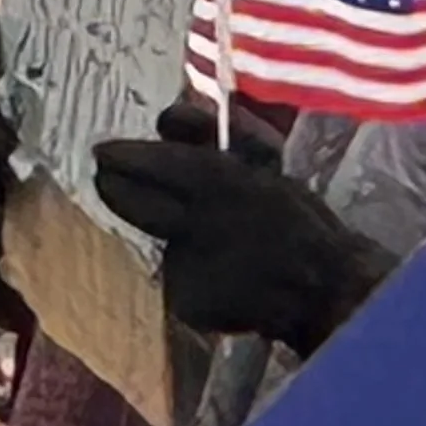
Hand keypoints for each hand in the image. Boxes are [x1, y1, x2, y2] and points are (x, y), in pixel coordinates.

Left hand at [92, 134, 388, 354]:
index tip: (102, 151)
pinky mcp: (186, 303)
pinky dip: (192, 269)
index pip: (154, 163)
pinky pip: (179, 274)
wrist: (323, 289)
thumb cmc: (298, 220)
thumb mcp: (263, 165)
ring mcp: (186, 267)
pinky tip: (218, 273)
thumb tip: (166, 121)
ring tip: (208, 238)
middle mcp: (192, 225)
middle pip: (133, 202)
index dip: (125, 155)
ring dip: (170, 231)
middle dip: (116, 187)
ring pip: (163, 238)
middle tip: (104, 176)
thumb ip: (213, 141)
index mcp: (217, 183)